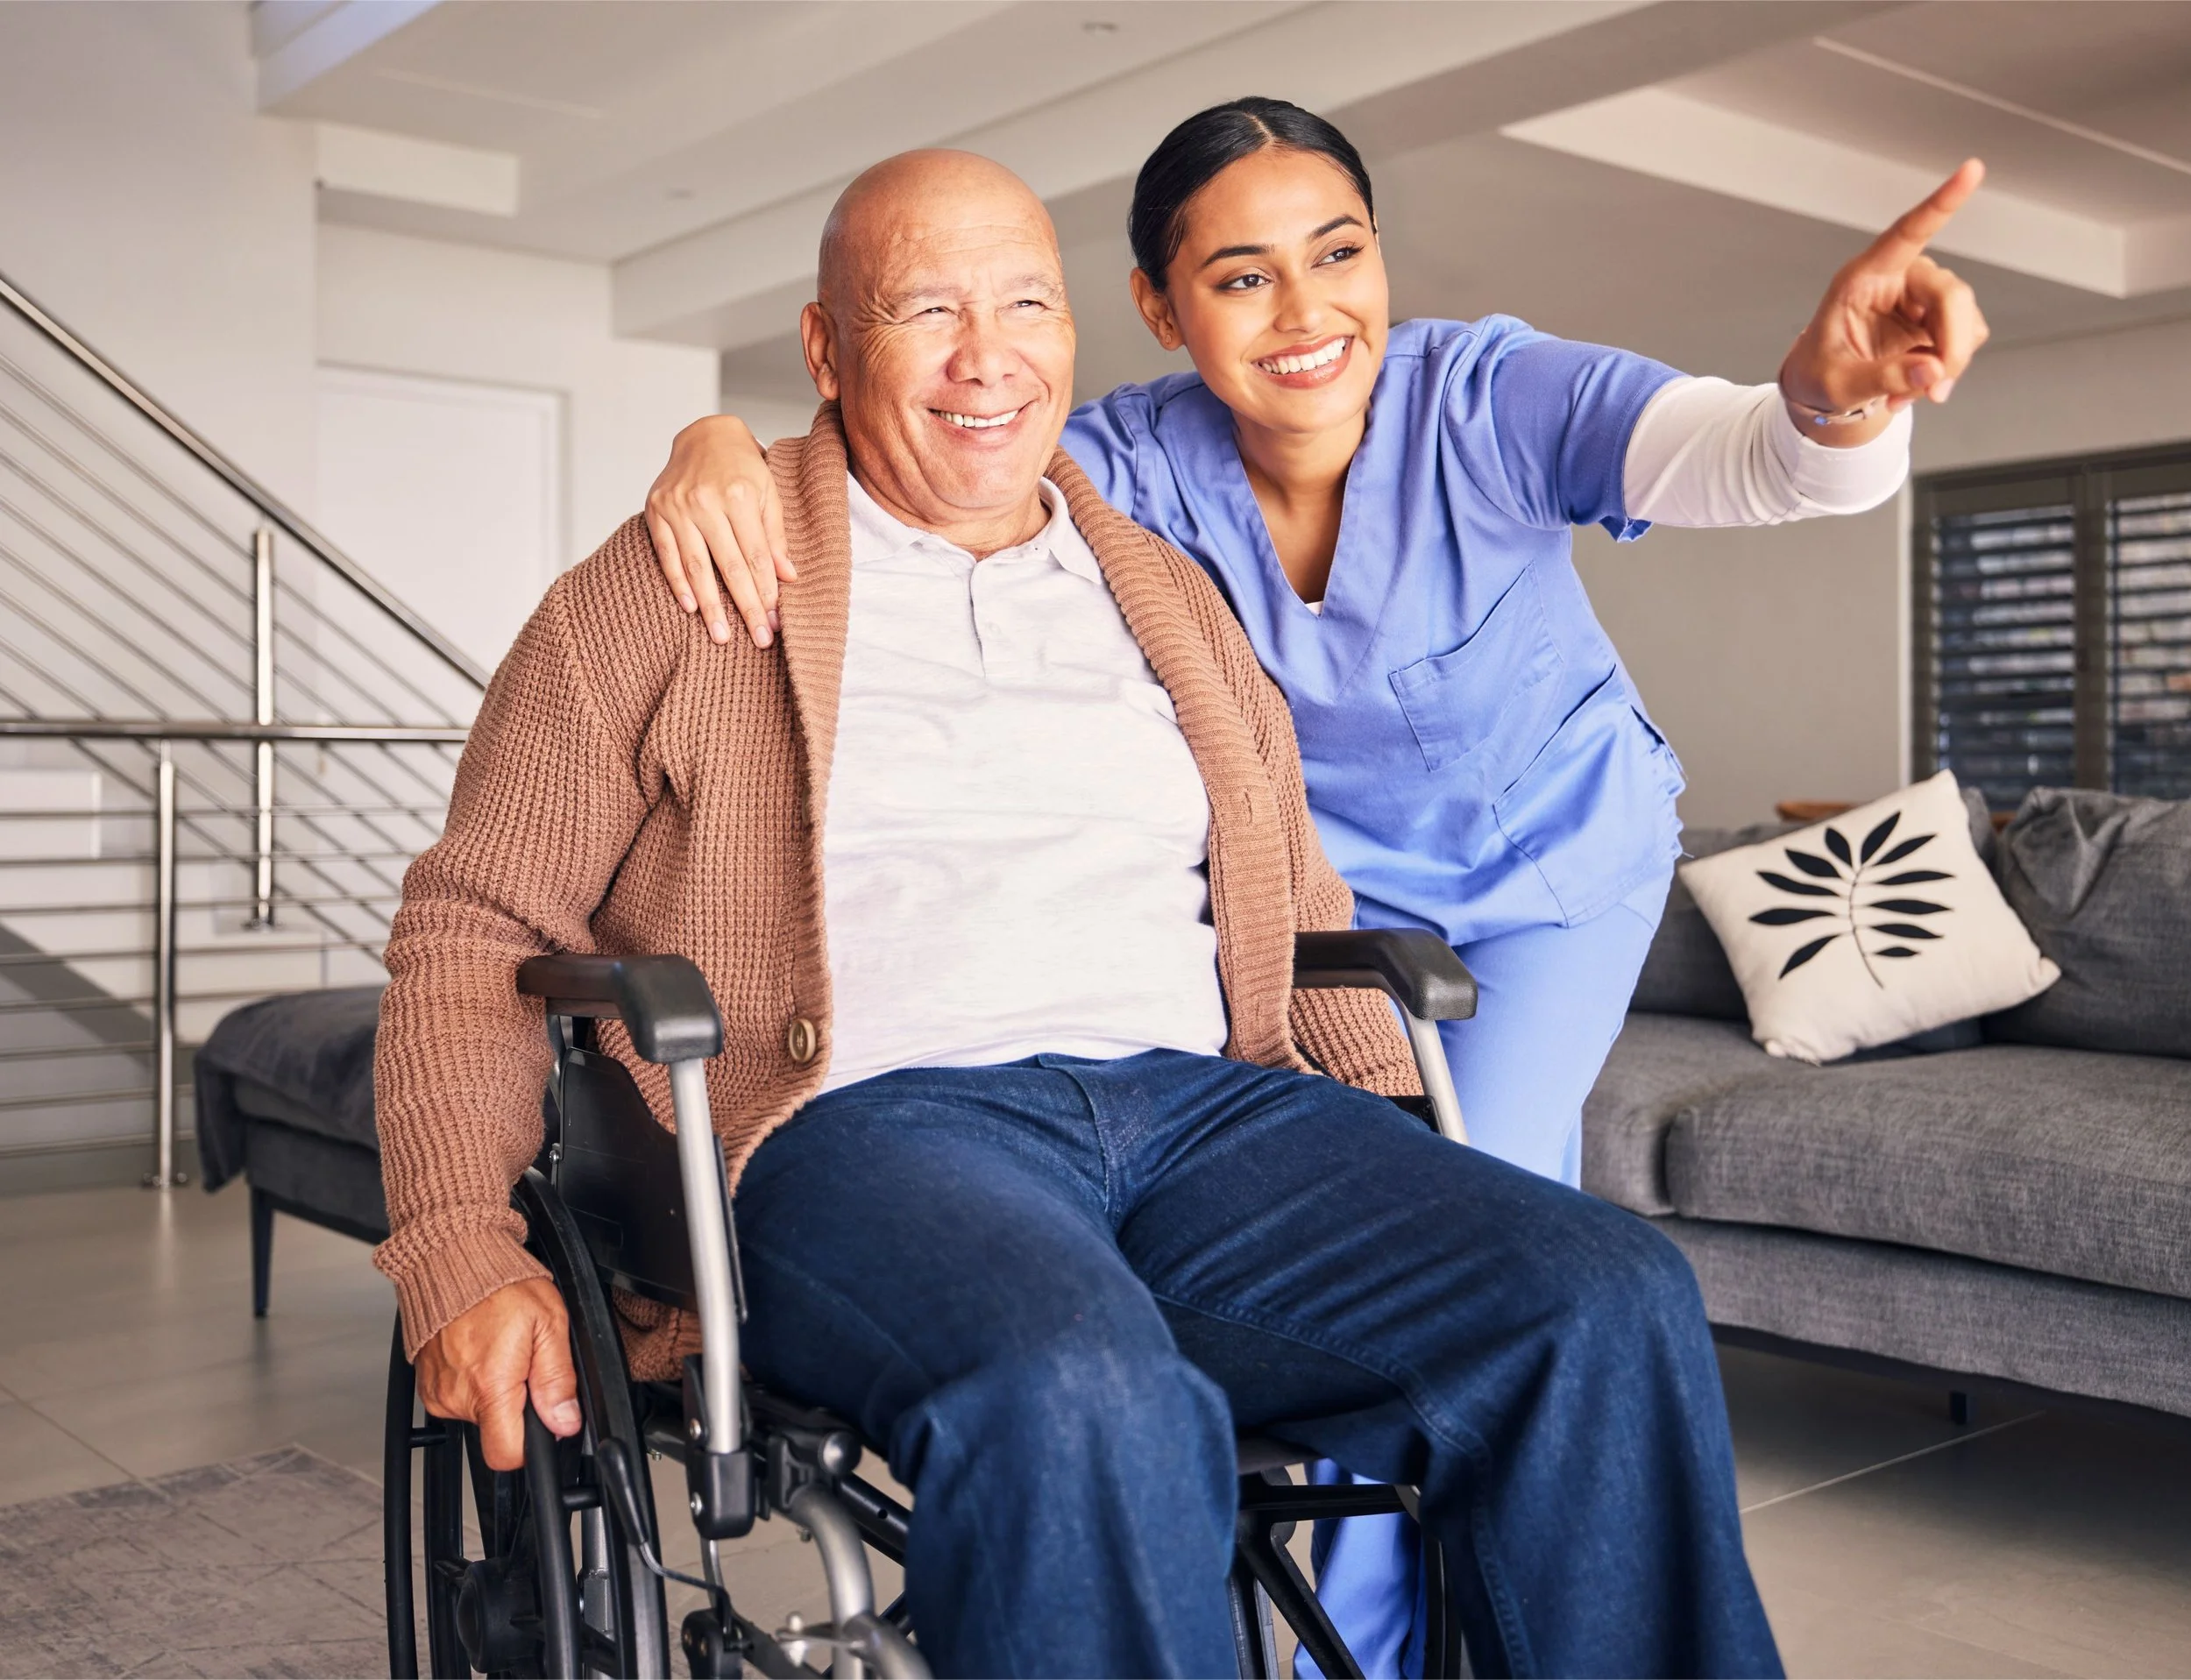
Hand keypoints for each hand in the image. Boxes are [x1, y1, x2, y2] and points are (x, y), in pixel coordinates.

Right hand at [414, 1277, 580, 1471]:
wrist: (452, 1259)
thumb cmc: (500, 1284)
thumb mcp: (549, 1324)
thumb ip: (558, 1380)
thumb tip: (565, 1422)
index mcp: (489, 1386)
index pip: (507, 1455)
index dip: (533, 1445)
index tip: (543, 1418)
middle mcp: (457, 1395)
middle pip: (497, 1431)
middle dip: (518, 1405)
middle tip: (523, 1362)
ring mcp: (438, 1391)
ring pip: (479, 1415)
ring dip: (496, 1391)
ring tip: (500, 1350)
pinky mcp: (427, 1385)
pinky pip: (460, 1399)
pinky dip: (474, 1382)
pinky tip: (481, 1351)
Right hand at [645, 415, 792, 647]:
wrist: (704, 434)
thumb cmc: (742, 467)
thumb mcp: (768, 492)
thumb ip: (775, 535)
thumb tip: (788, 577)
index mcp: (739, 495)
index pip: (755, 555)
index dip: (766, 591)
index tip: (775, 621)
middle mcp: (705, 501)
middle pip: (729, 566)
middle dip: (746, 606)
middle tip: (759, 639)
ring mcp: (677, 506)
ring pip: (696, 566)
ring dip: (711, 606)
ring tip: (722, 637)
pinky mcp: (656, 510)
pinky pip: (667, 555)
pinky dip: (678, 583)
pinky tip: (691, 608)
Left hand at [1780, 159, 1990, 446]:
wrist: (1824, 389)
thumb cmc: (1820, 374)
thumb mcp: (1839, 383)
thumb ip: (1884, 377)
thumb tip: (1933, 372)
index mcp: (1863, 278)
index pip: (1907, 233)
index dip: (1941, 203)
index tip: (1972, 169)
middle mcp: (1898, 278)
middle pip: (1951, 294)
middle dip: (1951, 346)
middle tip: (1935, 390)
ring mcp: (1922, 298)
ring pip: (1966, 319)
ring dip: (1946, 364)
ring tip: (1905, 395)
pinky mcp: (1939, 320)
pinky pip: (1965, 338)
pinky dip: (1947, 369)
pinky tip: (1917, 388)